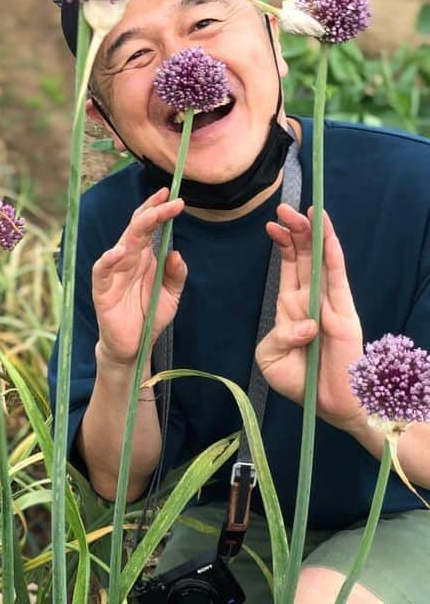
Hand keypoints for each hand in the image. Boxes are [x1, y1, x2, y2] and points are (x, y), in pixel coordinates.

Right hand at [92, 187, 187, 367]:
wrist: (134, 346)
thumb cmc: (150, 317)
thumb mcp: (172, 295)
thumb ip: (176, 274)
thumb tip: (176, 253)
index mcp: (145, 257)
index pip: (150, 228)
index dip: (159, 210)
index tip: (174, 196)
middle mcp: (129, 259)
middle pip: (137, 229)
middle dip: (152, 212)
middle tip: (167, 199)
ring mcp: (114, 272)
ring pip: (123, 243)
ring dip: (137, 228)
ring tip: (152, 215)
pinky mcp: (103, 288)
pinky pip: (102, 270)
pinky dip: (108, 260)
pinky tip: (118, 252)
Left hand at [255, 204, 364, 431]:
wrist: (329, 405)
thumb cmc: (300, 382)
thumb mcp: (271, 358)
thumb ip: (279, 336)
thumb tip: (305, 324)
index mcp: (291, 308)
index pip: (287, 268)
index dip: (281, 245)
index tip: (270, 226)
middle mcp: (310, 300)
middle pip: (303, 257)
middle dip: (294, 231)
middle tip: (284, 208)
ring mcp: (328, 303)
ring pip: (320, 261)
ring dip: (313, 235)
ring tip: (307, 210)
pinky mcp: (344, 312)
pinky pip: (337, 278)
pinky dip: (332, 254)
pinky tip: (327, 233)